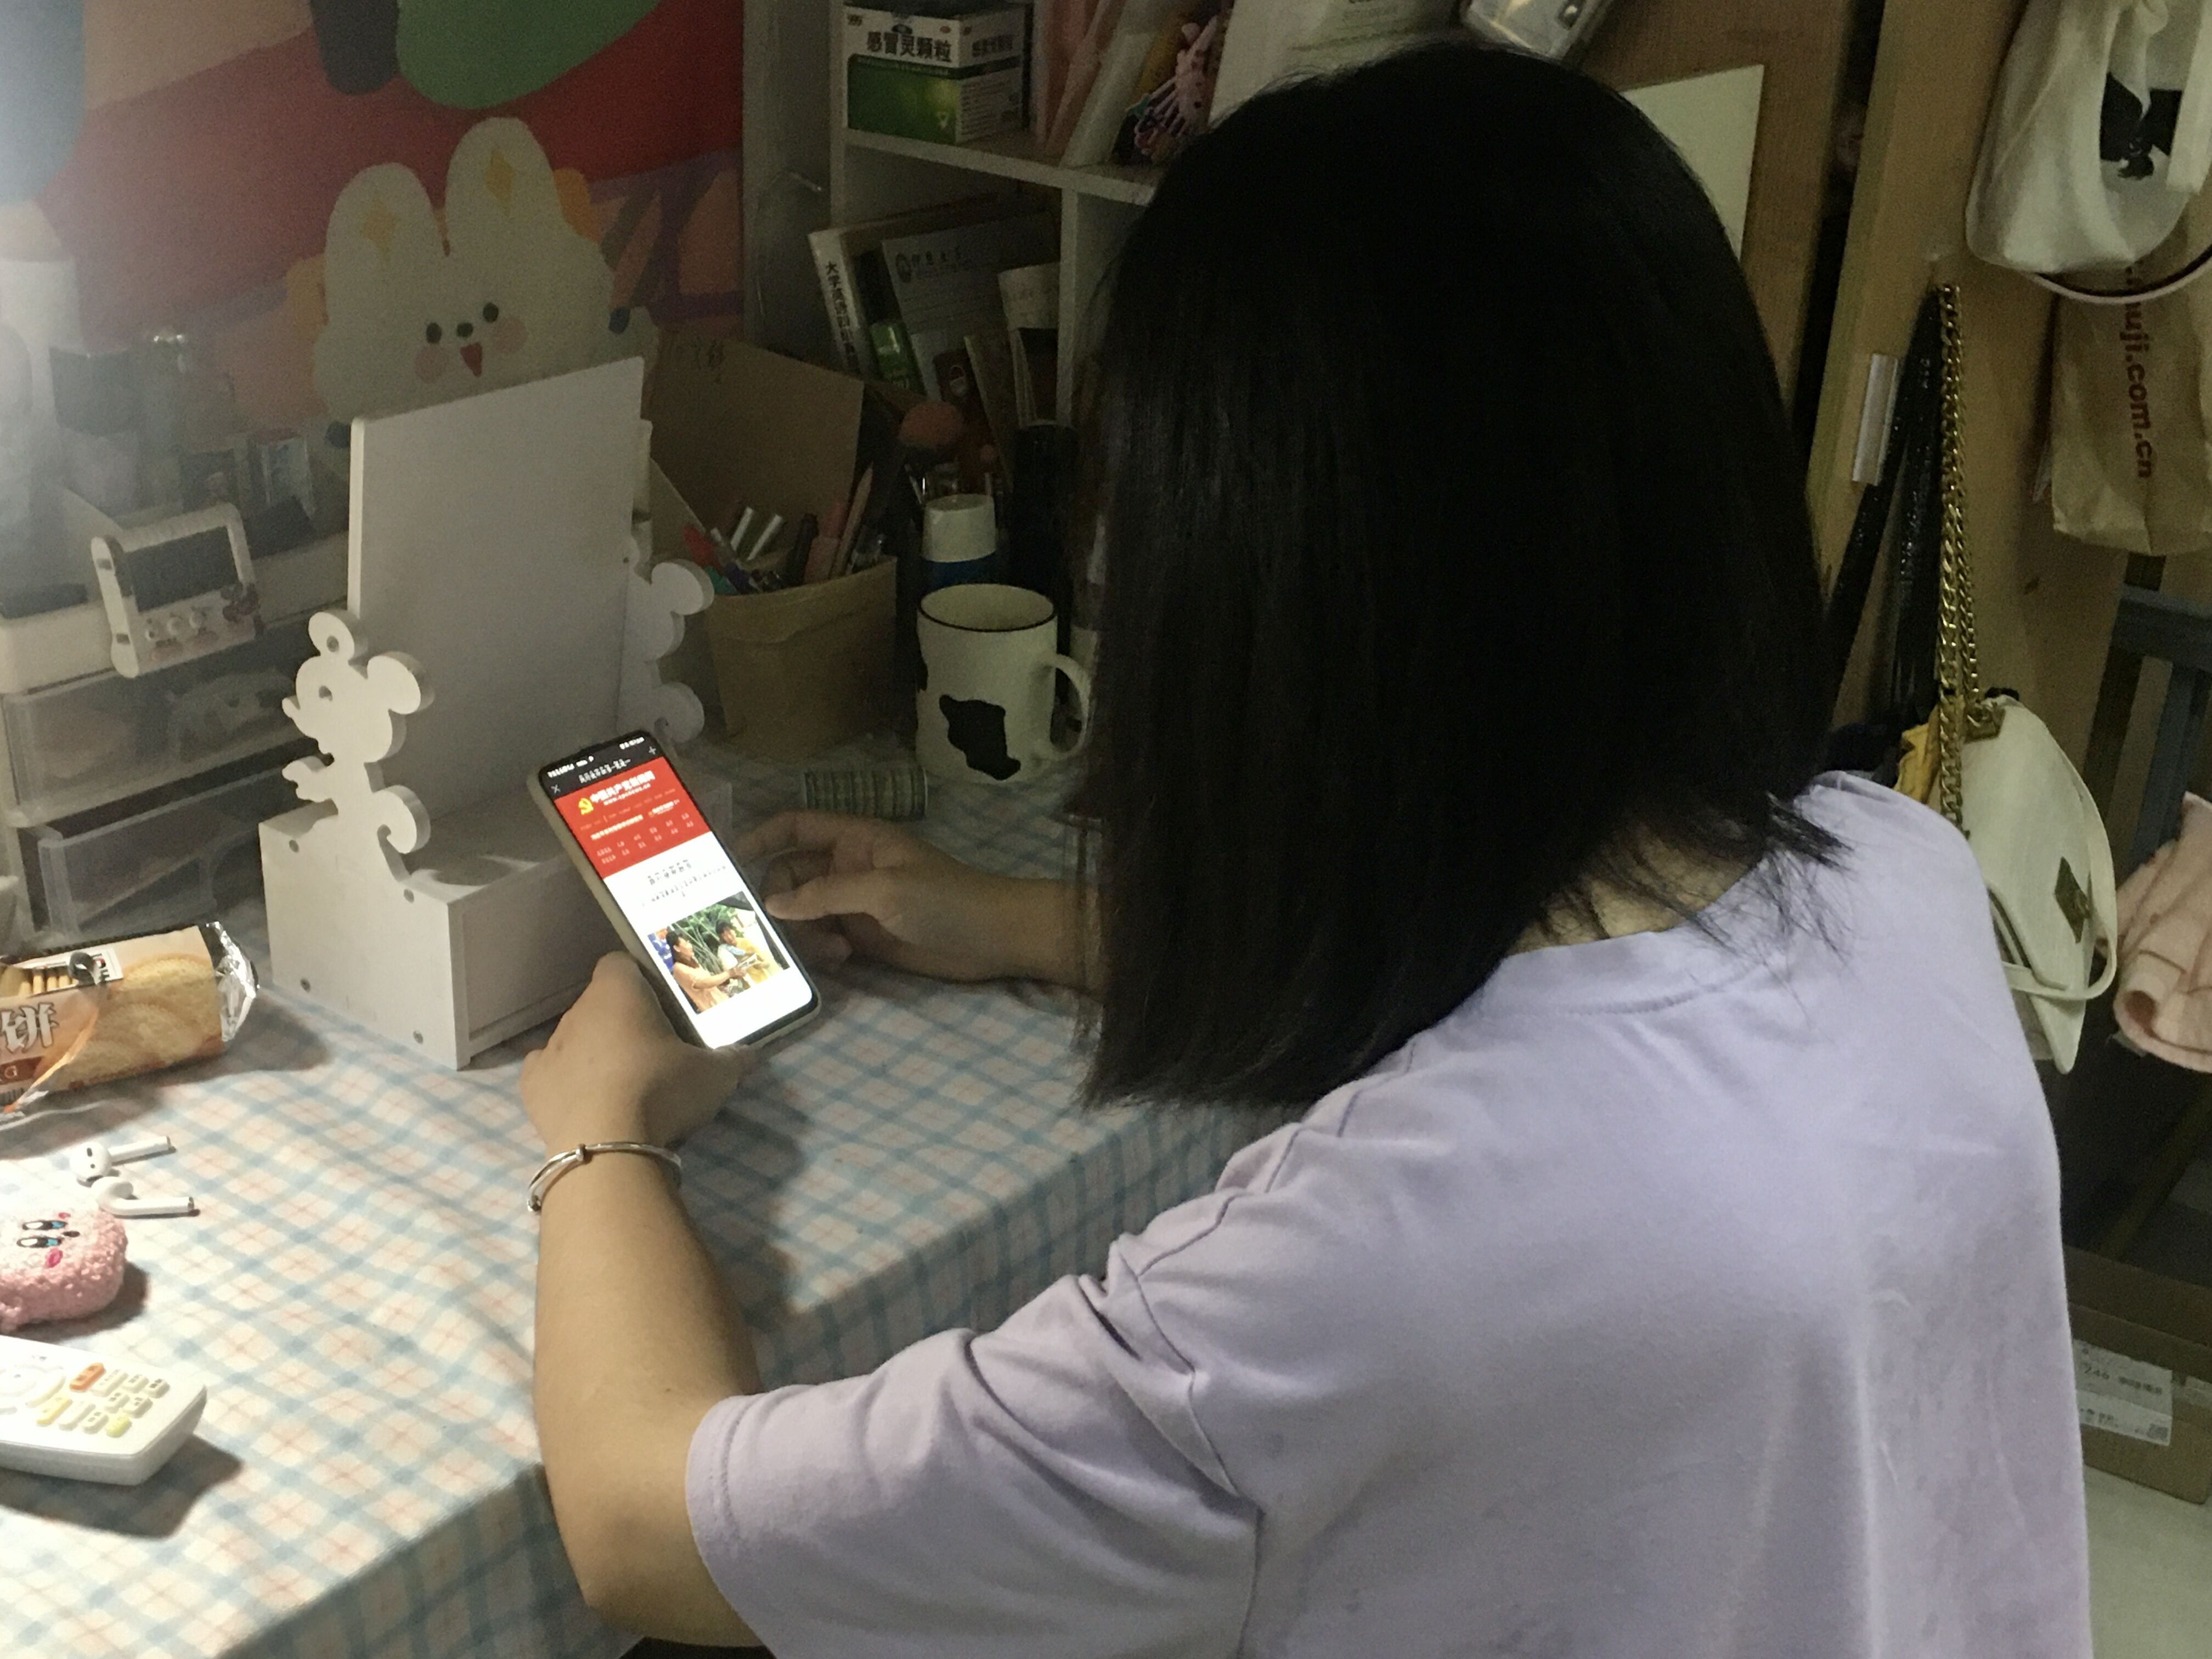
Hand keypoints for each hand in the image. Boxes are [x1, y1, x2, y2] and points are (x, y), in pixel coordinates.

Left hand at [521, 955, 756, 1153]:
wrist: (606, 1148)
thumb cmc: (662, 1091)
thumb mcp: (714, 1076)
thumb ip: (732, 1059)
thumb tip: (748, 1055)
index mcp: (619, 992)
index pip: (621, 963)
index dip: (639, 979)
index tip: (661, 1006)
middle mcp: (579, 1010)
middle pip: (600, 1004)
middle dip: (622, 1022)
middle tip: (653, 1054)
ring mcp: (551, 1047)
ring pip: (576, 1038)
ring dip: (595, 1052)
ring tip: (623, 1086)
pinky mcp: (531, 1084)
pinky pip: (550, 1071)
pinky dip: (567, 1081)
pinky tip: (587, 1101)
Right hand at [736, 811, 1087, 988]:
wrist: (994, 938)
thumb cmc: (946, 900)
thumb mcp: (884, 889)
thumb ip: (826, 893)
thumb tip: (771, 903)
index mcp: (855, 839)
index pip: (796, 826)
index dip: (761, 838)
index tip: (727, 863)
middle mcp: (848, 867)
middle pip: (789, 877)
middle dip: (779, 902)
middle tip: (771, 930)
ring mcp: (854, 904)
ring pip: (802, 913)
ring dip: (803, 932)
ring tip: (828, 951)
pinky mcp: (863, 937)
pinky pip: (822, 939)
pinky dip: (820, 950)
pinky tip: (839, 961)